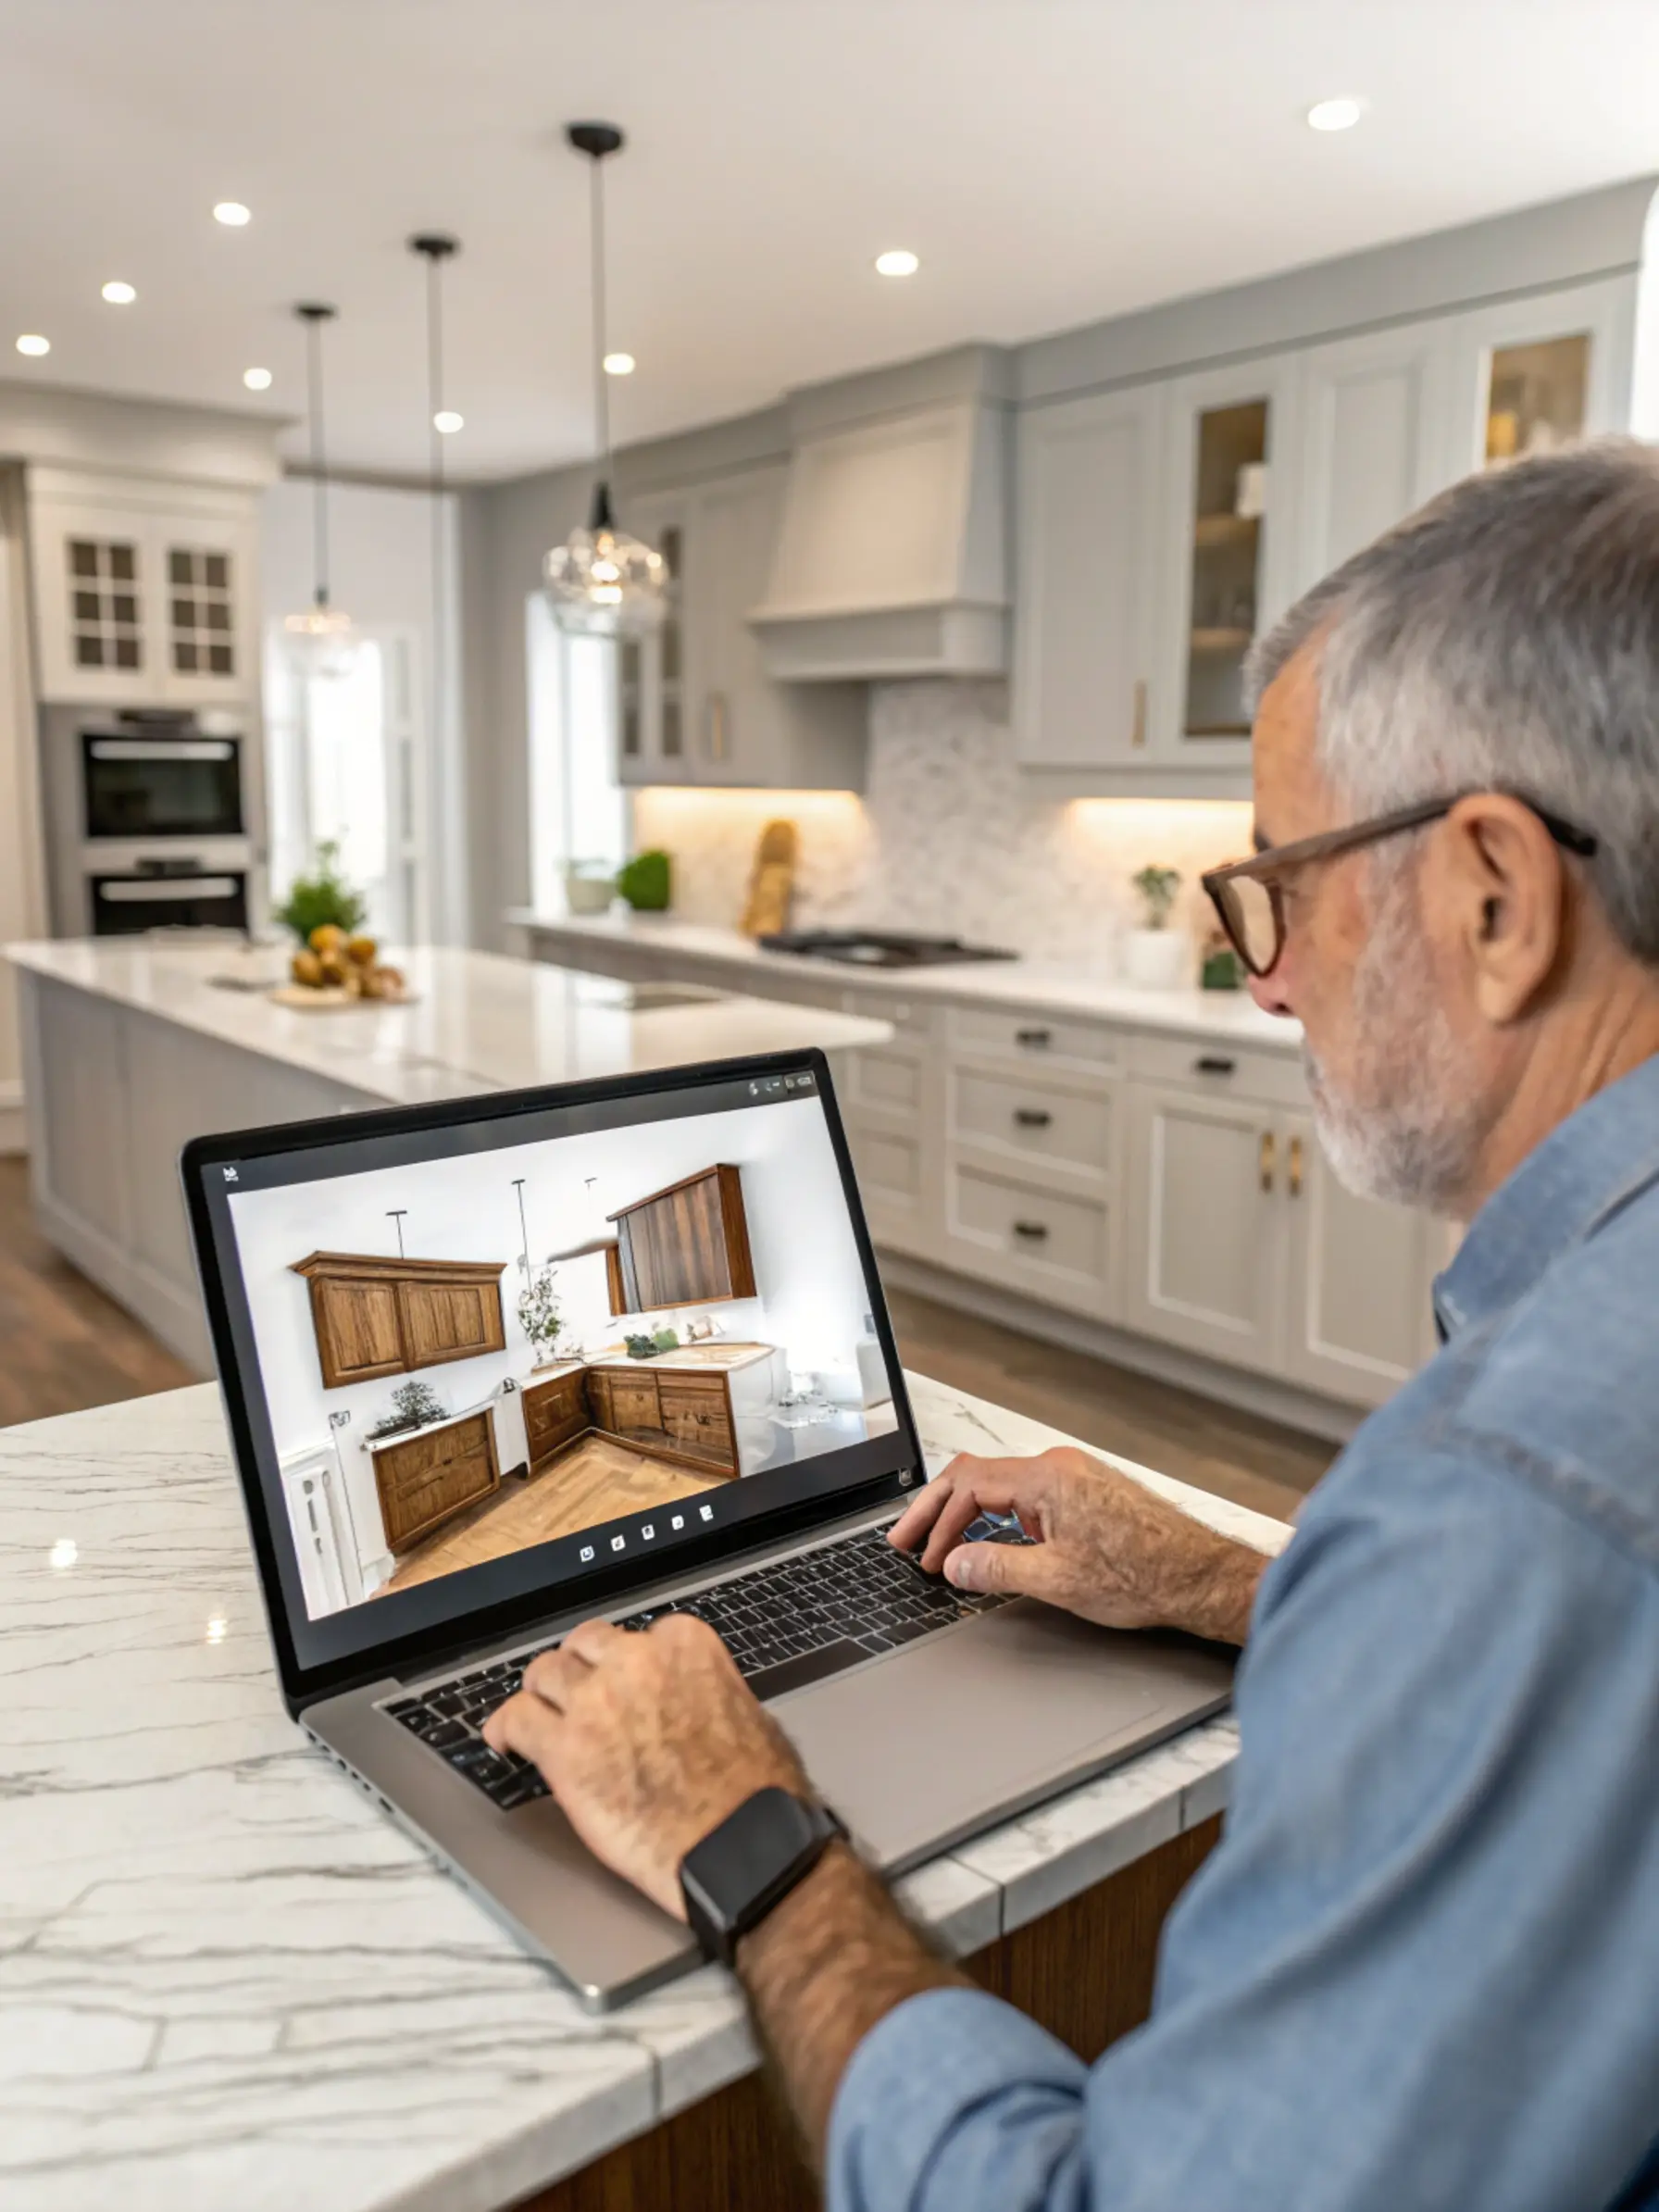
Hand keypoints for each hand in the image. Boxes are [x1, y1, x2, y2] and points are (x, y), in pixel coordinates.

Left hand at [483, 1614, 807, 1917]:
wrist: (739, 1847)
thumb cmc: (755, 1794)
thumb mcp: (748, 1715)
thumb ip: (707, 1691)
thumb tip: (693, 1701)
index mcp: (684, 1645)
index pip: (634, 1636)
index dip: (621, 1665)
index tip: (619, 1684)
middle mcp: (634, 1660)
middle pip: (582, 1647)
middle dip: (577, 1671)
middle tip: (573, 1696)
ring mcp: (594, 1701)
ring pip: (543, 1674)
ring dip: (541, 1695)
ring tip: (537, 1715)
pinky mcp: (563, 1748)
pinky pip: (516, 1719)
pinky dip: (505, 1728)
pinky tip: (505, 1741)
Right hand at [888, 1447, 1264, 1644]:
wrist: (1200, 1577)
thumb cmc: (1145, 1574)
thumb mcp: (1058, 1581)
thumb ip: (996, 1569)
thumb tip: (955, 1564)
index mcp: (1047, 1479)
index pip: (968, 1485)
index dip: (935, 1522)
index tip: (921, 1554)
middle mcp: (1059, 1468)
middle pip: (978, 1479)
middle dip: (938, 1512)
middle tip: (909, 1543)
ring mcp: (1074, 1478)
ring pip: (1002, 1487)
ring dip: (968, 1516)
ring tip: (944, 1547)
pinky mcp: (1087, 1493)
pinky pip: (1027, 1496)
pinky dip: (997, 1518)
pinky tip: (990, 1542)